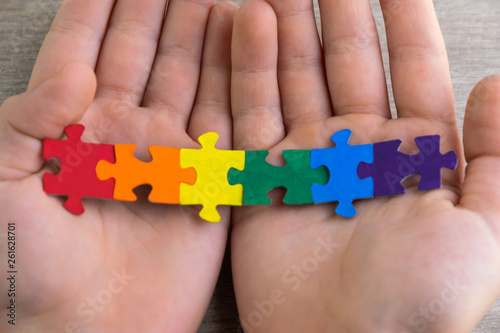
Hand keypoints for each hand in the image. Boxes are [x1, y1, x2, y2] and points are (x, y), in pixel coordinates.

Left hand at [0, 0, 237, 330]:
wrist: (88, 331)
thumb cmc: (28, 267)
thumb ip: (27, 121)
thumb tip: (76, 70)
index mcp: (73, 129)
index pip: (86, 50)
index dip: (100, 8)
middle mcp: (124, 134)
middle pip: (145, 56)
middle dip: (162, 10)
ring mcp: (169, 156)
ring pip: (189, 81)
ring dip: (203, 38)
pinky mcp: (205, 183)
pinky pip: (223, 125)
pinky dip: (235, 87)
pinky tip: (242, 52)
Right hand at [230, 0, 499, 331]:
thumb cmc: (419, 299)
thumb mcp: (486, 231)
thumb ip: (499, 158)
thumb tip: (494, 84)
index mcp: (412, 156)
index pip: (410, 70)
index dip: (404, 21)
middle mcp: (356, 150)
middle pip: (347, 64)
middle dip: (339, 13)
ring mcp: (304, 159)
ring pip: (295, 77)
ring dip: (288, 29)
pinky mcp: (261, 176)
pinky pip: (251, 110)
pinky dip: (247, 66)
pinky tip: (247, 22)